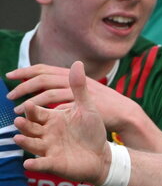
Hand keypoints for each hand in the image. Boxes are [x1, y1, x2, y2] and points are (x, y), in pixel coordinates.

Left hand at [7, 63, 143, 131]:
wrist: (125, 113)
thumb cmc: (105, 106)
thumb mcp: (85, 94)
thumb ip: (69, 89)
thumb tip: (48, 90)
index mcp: (73, 76)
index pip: (44, 69)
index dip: (26, 71)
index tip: (11, 75)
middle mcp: (75, 80)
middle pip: (43, 78)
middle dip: (23, 85)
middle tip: (10, 94)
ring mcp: (79, 91)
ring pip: (47, 91)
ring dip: (30, 100)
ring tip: (17, 109)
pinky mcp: (82, 104)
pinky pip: (58, 104)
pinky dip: (45, 109)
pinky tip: (35, 116)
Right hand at [14, 61, 111, 184]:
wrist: (101, 154)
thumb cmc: (91, 131)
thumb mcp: (86, 109)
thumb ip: (78, 88)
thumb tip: (77, 62)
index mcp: (51, 119)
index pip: (35, 111)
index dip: (29, 106)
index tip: (23, 101)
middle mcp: (45, 134)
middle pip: (30, 128)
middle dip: (24, 124)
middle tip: (18, 119)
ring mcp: (49, 149)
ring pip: (32, 145)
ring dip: (25, 142)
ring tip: (18, 138)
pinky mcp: (55, 164)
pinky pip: (42, 165)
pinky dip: (36, 165)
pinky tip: (28, 165)